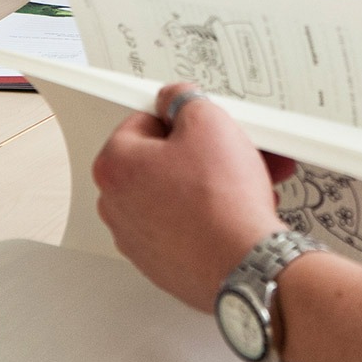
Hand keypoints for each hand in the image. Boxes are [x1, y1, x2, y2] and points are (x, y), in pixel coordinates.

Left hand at [93, 82, 293, 311]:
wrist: (245, 262)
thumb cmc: (221, 202)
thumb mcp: (208, 122)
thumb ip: (185, 100)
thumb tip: (176, 99)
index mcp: (115, 166)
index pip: (141, 121)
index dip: (179, 117)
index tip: (198, 122)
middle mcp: (117, 205)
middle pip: (161, 160)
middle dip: (202, 152)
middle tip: (231, 149)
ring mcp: (137, 238)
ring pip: (176, 194)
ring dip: (210, 183)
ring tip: (245, 180)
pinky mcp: (162, 262)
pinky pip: (183, 226)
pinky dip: (208, 215)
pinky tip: (237, 209)